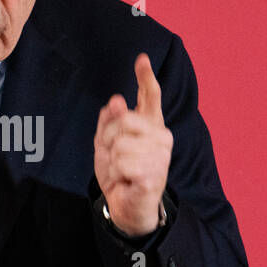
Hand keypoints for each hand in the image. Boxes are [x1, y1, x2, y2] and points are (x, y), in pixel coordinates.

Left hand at [94, 53, 172, 236]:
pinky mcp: (154, 173)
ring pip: (120, 144)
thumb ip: (110, 121)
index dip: (146, 77)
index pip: (150, 96)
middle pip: (123, 120)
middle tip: (114, 155)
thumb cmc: (119, 174)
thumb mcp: (106, 144)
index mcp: (150, 126)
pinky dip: (117, 173)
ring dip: (112, 160)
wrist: (127, 207)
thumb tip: (116, 100)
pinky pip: (122, 163)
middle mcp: (160, 136)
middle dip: (109, 138)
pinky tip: (127, 180)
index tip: (141, 59)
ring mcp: (160, 155)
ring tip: (123, 170)